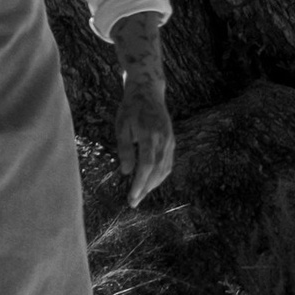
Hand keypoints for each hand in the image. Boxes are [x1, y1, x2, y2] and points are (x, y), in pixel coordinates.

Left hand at [114, 48, 174, 205]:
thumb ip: (125, 149)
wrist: (149, 91)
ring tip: (140, 195)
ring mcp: (170, 140)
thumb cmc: (131, 108)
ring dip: (153, 184)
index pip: (147, 165)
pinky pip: (168, 163)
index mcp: (150, 135)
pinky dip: (159, 175)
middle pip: (157, 171)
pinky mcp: (172, 141)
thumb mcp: (122, 126)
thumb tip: (127, 172)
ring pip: (165, 169)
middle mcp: (163, 139)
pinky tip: (150, 182)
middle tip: (133, 202)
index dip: (140, 183)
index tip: (132, 197)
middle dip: (145, 189)